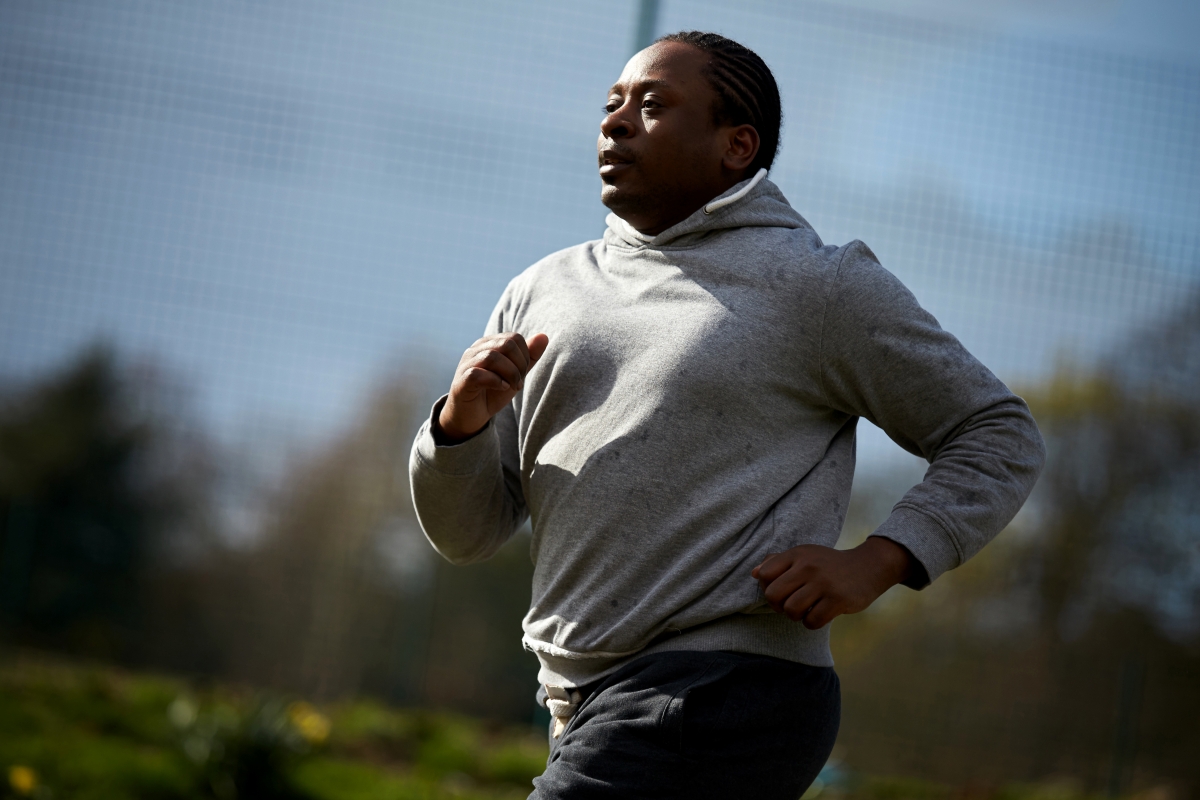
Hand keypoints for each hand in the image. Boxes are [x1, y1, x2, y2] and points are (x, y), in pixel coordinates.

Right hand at [436, 332, 549, 443]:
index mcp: (489, 344)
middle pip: (506, 344)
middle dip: (519, 365)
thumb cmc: (493, 392)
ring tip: (511, 387)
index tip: (522, 374)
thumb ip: (529, 356)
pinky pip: (478, 374)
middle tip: (519, 383)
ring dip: (510, 374)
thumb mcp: (516, 374)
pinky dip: (495, 382)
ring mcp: (467, 364)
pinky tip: (501, 388)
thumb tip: (543, 336)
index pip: (514, 338)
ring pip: (493, 357)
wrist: (472, 416)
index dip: (525, 356)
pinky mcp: (461, 381)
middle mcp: (476, 349)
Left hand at [751, 537, 916, 629]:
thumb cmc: (830, 564)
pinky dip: (812, 623)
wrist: (869, 566)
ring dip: (796, 616)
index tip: (780, 591)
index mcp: (797, 554)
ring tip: (806, 610)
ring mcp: (823, 583)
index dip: (767, 588)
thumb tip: (754, 573)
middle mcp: (808, 566)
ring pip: (791, 611)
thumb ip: (778, 562)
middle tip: (790, 605)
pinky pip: (812, 621)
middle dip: (778, 606)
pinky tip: (819, 614)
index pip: (764, 574)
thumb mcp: (805, 555)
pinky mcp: (837, 600)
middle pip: (773, 595)